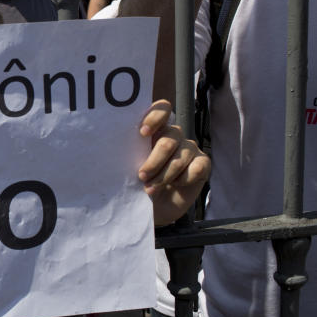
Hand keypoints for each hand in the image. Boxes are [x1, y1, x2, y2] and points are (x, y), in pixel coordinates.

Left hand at [138, 100, 210, 225]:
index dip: (155, 117)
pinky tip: (175, 185)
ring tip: (150, 189)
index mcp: (155, 129)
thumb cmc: (138, 182)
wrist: (154, 206)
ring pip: (181, 156)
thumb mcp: (129, 167)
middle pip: (168, 140)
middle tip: (142, 176)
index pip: (162, 109)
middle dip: (154, 161)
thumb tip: (114, 148)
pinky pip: (196, 168)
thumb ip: (129, 153)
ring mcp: (189, 148)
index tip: (142, 133)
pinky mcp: (202, 163)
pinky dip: (184, 179)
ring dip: (164, 175)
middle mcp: (174, 135)